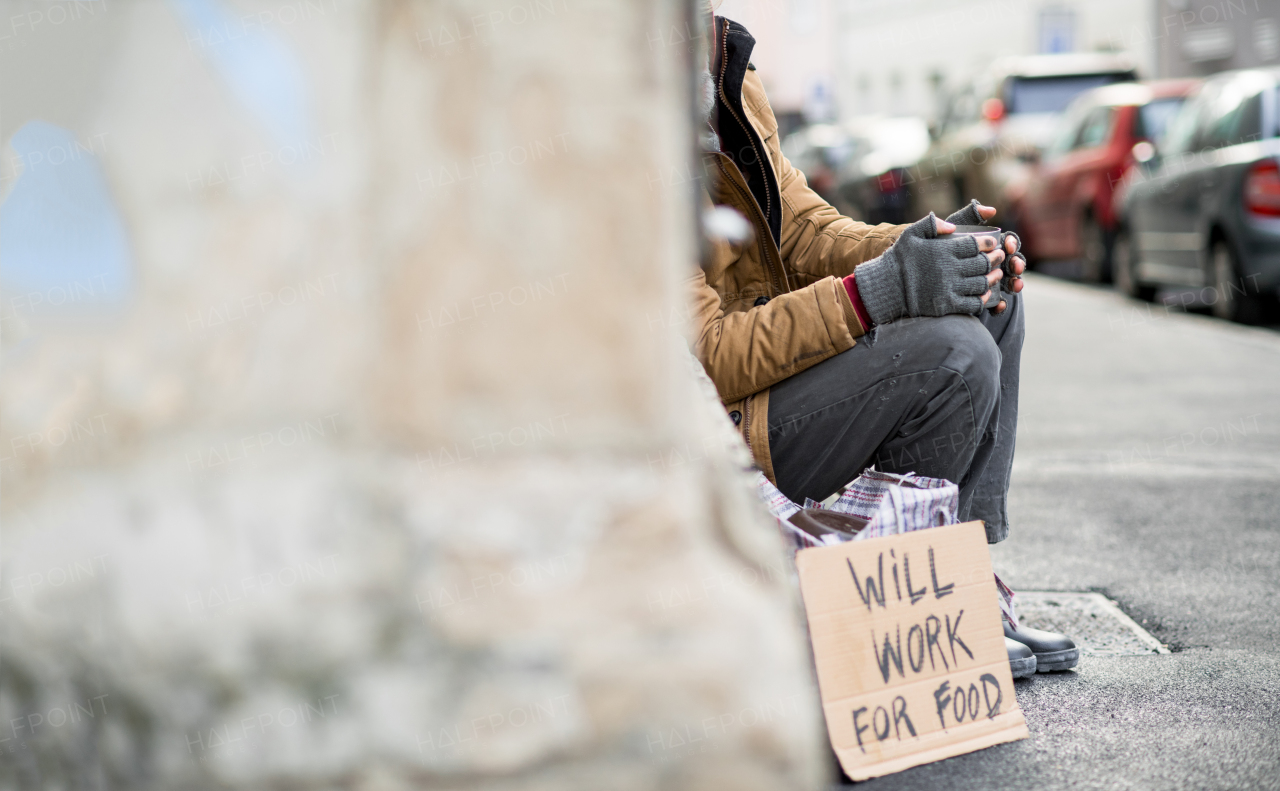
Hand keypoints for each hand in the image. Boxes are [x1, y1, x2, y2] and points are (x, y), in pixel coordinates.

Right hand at [855, 214, 994, 322]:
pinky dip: (982, 298)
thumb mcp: (910, 234)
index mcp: (942, 250)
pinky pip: (972, 303)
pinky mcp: (946, 305)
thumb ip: (931, 224)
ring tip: (996, 274)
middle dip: (995, 259)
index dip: (988, 242)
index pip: (975, 244)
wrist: (887, 287)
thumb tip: (953, 226)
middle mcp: (948, 269)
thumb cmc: (900, 259)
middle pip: (981, 264)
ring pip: (981, 283)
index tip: (993, 242)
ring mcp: (948, 289)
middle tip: (1000, 256)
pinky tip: (985, 293)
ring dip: (993, 278)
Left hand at [944, 200, 1024, 313]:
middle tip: (1015, 266)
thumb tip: (992, 210)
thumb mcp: (954, 229)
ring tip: (1014, 286)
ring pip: (1007, 283)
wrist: (921, 271)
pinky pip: (995, 302)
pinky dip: (1000, 304)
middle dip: (1016, 264)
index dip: (1010, 244)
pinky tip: (1000, 305)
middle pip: (1011, 263)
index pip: (1006, 243)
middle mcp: (992, 263)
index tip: (1007, 245)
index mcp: (989, 246)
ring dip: (1014, 284)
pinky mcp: (981, 297)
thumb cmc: (941, 245)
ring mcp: (988, 281)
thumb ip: (970, 215)